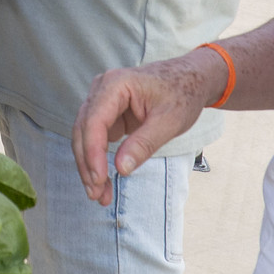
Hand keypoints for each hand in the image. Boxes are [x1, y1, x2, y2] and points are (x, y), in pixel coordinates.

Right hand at [72, 49, 224, 205]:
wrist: (190, 79)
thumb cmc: (182, 94)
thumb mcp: (169, 121)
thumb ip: (144, 144)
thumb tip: (121, 169)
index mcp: (115, 84)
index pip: (94, 121)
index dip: (93, 152)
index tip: (98, 180)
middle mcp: (102, 88)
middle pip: (83, 130)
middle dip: (88, 164)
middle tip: (96, 194)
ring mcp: (101, 99)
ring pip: (84, 136)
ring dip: (89, 165)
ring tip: (99, 194)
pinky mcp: (106, 112)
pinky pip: (94, 137)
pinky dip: (96, 159)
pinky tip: (102, 180)